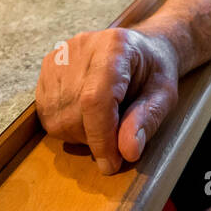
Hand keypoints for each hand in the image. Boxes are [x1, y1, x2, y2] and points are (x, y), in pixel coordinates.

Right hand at [36, 29, 179, 174]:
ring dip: (79, 134)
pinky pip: (46, 113)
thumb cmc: (154, 72)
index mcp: (115, 47)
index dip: (101, 138)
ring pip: (55, 117)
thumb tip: (128, 151)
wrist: (141, 49)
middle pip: (73, 112)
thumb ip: (148, 119)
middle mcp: (81, 47)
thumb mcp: (164, 95)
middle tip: (116, 134)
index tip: (112, 163)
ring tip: (103, 120)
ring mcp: (60, 56)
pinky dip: (66, 125)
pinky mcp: (48, 66)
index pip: (95, 99)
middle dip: (94, 138)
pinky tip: (86, 114)